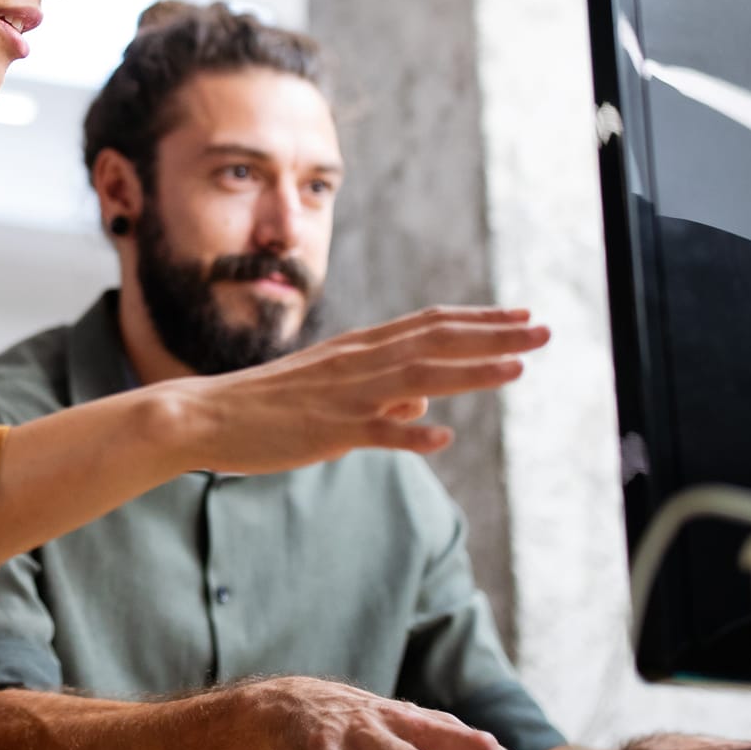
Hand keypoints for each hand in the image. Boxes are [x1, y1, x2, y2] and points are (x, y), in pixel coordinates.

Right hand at [184, 307, 548, 472]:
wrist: (206, 415)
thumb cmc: (268, 404)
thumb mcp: (330, 389)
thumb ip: (381, 389)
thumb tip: (426, 398)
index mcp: (358, 348)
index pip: (429, 324)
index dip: (478, 319)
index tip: (521, 315)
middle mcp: (358, 362)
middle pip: (437, 341)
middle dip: (494, 335)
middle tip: (544, 330)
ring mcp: (344, 395)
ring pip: (418, 376)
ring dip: (472, 372)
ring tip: (519, 369)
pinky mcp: (327, 430)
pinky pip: (376, 431)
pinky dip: (411, 430)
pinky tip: (443, 434)